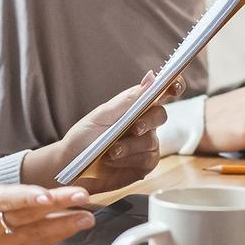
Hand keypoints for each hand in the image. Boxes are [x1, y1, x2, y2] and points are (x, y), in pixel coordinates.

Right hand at [0, 151, 92, 244]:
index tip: (48, 194)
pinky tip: (72, 226)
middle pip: (26, 216)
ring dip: (63, 227)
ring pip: (34, 236)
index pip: (5, 200)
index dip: (27, 197)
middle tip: (82, 197)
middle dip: (58, 207)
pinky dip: (55, 237)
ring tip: (87, 216)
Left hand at [25, 73, 181, 193]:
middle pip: (160, 115)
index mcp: (134, 106)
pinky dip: (129, 160)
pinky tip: (112, 161)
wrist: (70, 167)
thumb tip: (152, 77)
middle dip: (148, 122)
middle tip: (133, 128)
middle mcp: (144, 123)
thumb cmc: (84, 137)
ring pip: (152, 141)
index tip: (174, 86)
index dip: (172, 87)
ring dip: (130, 146)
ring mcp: (146, 145)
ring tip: (110, 152)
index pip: (160, 92)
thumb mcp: (102, 115)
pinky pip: (148, 160)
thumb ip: (128, 99)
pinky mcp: (144, 165)